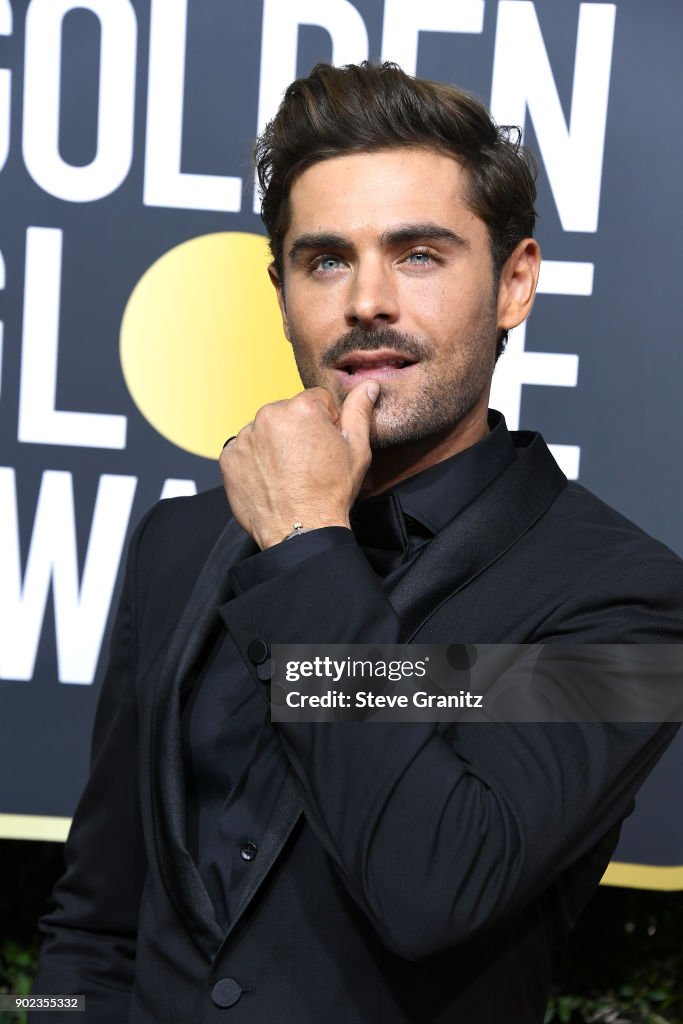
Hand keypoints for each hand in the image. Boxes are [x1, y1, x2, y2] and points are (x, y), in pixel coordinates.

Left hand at [219, 381, 379, 548]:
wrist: (300, 531)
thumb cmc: (330, 493)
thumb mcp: (357, 450)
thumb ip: (359, 411)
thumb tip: (368, 386)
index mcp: (302, 409)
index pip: (316, 399)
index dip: (325, 422)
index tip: (325, 445)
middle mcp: (269, 416)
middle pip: (287, 413)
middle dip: (297, 431)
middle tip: (308, 462)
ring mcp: (245, 436)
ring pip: (265, 430)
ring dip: (275, 444)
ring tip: (288, 473)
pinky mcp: (229, 457)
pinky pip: (245, 448)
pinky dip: (255, 459)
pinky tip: (271, 478)